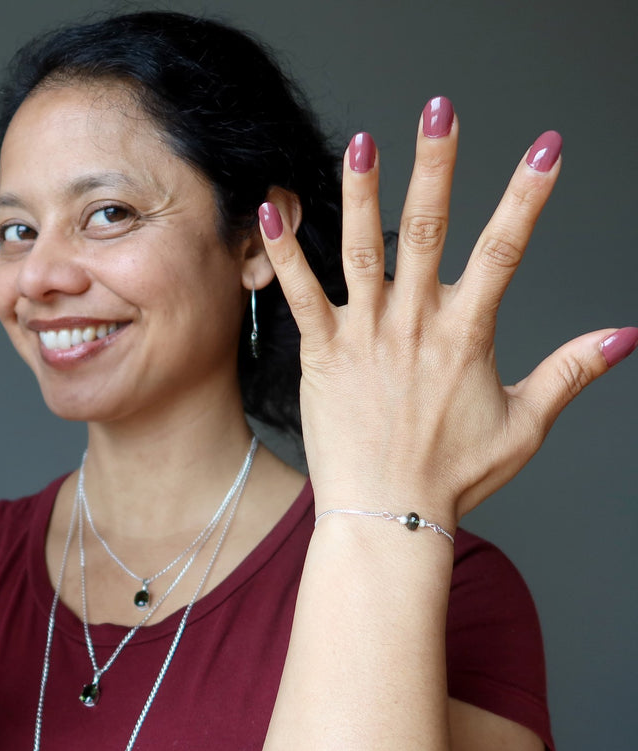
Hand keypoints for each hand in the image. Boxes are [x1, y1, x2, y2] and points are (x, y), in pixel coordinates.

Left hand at [260, 97, 635, 524]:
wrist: (387, 515)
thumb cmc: (451, 475)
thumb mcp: (524, 423)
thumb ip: (571, 372)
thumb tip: (624, 336)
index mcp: (466, 334)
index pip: (506, 250)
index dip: (527, 196)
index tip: (544, 148)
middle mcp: (415, 324)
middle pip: (428, 229)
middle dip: (436, 165)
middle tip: (439, 110)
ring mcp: (365, 335)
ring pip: (363, 249)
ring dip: (361, 191)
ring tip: (361, 142)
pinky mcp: (322, 352)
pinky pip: (301, 293)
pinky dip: (287, 251)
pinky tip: (272, 209)